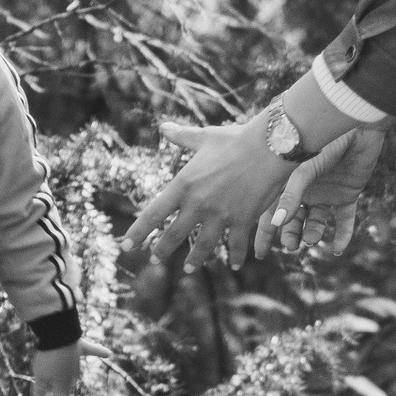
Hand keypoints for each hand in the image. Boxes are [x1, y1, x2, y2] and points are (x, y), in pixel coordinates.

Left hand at [31, 338, 111, 395]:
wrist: (59, 334)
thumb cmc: (48, 357)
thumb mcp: (39, 376)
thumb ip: (40, 391)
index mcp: (62, 386)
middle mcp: (72, 377)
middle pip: (63, 388)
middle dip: (55, 395)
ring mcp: (77, 362)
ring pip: (71, 372)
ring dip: (64, 376)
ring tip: (54, 374)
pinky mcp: (80, 347)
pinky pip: (91, 350)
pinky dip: (99, 352)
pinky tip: (108, 354)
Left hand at [121, 118, 296, 271]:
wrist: (270, 146)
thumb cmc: (236, 139)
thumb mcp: (204, 137)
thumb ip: (182, 137)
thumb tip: (163, 126)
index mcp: (183, 184)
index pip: (153, 214)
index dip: (138, 232)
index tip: (126, 245)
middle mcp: (198, 204)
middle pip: (174, 234)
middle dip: (162, 250)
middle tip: (153, 258)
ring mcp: (220, 215)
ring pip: (203, 246)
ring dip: (194, 260)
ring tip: (187, 269)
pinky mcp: (243, 221)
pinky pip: (236, 245)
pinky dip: (234, 257)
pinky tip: (233, 265)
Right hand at [254, 127, 386, 259]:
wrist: (357, 127)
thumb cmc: (324, 142)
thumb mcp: (302, 170)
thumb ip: (290, 196)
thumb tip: (275, 223)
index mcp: (288, 182)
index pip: (272, 211)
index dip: (265, 232)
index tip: (260, 254)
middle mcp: (305, 190)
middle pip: (293, 220)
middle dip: (290, 235)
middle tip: (291, 246)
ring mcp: (326, 193)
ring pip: (316, 221)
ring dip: (313, 233)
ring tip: (312, 240)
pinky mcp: (348, 195)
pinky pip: (344, 220)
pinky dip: (342, 235)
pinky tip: (338, 249)